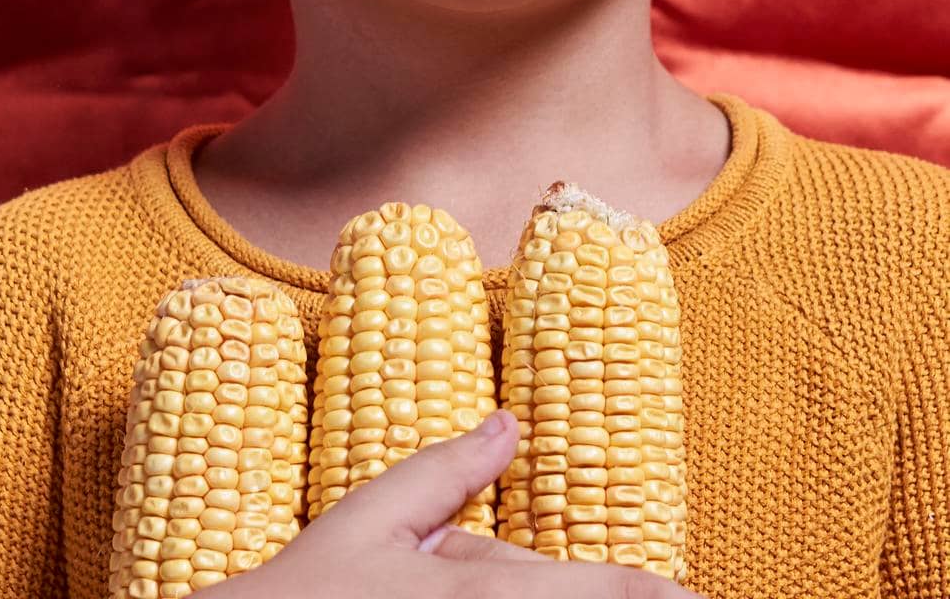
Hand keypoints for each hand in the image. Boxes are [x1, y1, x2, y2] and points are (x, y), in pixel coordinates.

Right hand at [218, 408, 707, 596]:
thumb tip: (510, 423)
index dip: (658, 598)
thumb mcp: (369, 517)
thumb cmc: (304, 594)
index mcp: (480, 590)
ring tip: (643, 593)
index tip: (700, 596)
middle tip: (686, 594)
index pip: (598, 593)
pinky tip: (529, 597)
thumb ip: (444, 471)